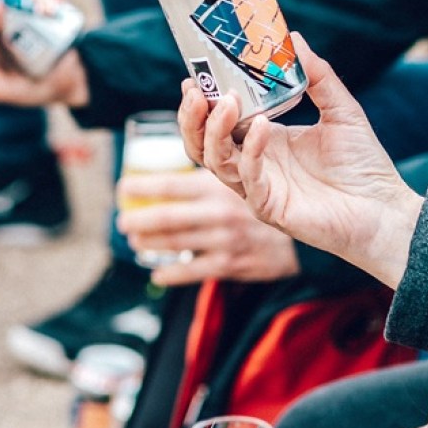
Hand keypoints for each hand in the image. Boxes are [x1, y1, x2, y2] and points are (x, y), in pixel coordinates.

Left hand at [116, 171, 300, 286]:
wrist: (306, 230)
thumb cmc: (274, 191)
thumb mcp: (244, 170)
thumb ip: (216, 164)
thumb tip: (185, 153)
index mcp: (219, 185)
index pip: (170, 184)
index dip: (142, 186)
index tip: (123, 188)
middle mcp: (218, 212)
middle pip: (166, 217)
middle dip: (138, 220)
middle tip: (121, 222)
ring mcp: (223, 241)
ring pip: (174, 244)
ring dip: (149, 244)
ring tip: (134, 242)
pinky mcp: (231, 264)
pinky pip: (192, 272)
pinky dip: (171, 274)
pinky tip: (157, 274)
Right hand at [178, 34, 422, 288]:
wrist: (385, 209)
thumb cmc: (364, 165)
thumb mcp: (341, 110)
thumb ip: (317, 76)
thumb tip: (295, 39)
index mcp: (263, 140)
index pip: (219, 120)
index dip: (203, 99)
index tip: (195, 74)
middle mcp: (254, 163)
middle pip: (203, 143)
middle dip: (193, 117)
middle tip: (196, 89)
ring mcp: (258, 186)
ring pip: (215, 161)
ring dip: (215, 130)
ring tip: (228, 101)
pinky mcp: (270, 207)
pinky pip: (249, 178)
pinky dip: (252, 150)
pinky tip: (262, 126)